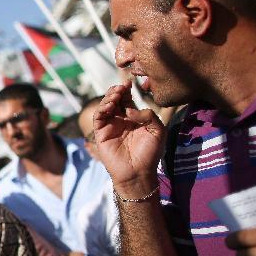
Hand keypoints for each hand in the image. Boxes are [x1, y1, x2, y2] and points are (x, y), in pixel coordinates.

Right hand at [93, 80, 165, 196]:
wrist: (139, 172)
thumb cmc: (150, 153)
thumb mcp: (157, 131)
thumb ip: (148, 115)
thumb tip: (130, 110)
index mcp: (133, 118)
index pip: (127, 99)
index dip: (126, 90)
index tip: (129, 82)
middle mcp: (120, 120)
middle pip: (114, 100)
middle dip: (116, 91)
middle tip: (121, 87)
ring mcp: (109, 126)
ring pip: (104, 106)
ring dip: (108, 98)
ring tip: (116, 95)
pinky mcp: (101, 134)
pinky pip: (98, 118)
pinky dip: (101, 109)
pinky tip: (110, 106)